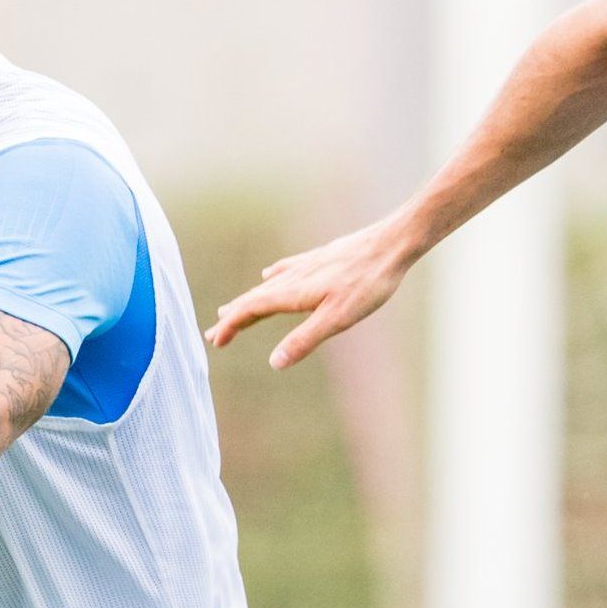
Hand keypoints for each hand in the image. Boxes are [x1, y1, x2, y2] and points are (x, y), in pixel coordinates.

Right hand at [205, 214, 422, 368]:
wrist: (391, 244)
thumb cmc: (368, 283)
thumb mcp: (338, 319)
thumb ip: (305, 340)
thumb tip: (274, 363)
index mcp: (293, 293)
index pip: (251, 310)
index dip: (231, 326)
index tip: (215, 341)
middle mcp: (293, 277)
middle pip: (255, 298)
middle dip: (234, 317)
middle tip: (214, 333)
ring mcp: (306, 265)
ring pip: (268, 285)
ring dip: (249, 300)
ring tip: (234, 309)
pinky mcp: (321, 258)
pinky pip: (286, 270)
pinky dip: (272, 278)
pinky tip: (271, 274)